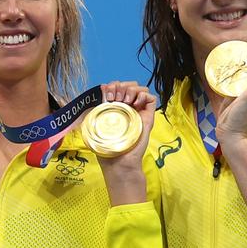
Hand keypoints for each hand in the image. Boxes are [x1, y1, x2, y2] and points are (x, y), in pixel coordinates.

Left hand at [92, 81, 154, 204]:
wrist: (119, 162)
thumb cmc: (107, 148)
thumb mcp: (95, 127)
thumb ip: (95, 111)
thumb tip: (95, 92)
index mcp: (115, 109)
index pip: (117, 88)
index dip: (113, 85)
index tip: (106, 94)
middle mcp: (128, 108)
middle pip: (129, 85)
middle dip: (121, 85)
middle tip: (115, 97)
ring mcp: (138, 112)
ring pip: (140, 89)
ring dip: (131, 89)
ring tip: (125, 101)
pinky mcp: (148, 117)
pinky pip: (151, 98)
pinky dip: (143, 95)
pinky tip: (135, 103)